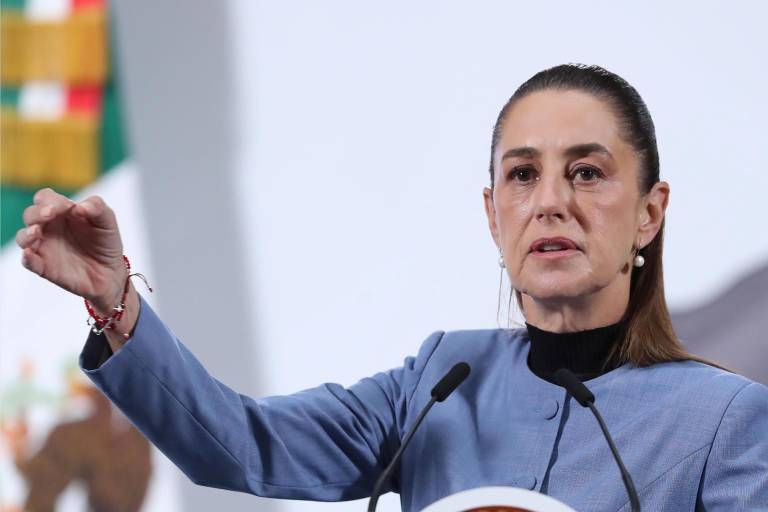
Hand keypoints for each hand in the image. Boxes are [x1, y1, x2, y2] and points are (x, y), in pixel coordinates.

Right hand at [16, 188, 126, 310]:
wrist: (110, 272)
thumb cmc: (105, 242)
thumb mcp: (108, 222)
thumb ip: (98, 208)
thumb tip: (80, 206)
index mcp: (62, 212)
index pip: (46, 198)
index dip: (52, 199)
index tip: (66, 206)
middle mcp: (48, 227)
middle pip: (30, 214)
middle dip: (37, 212)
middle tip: (50, 213)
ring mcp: (44, 247)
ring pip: (23, 237)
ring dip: (27, 234)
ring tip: (36, 232)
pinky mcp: (44, 266)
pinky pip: (29, 262)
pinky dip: (27, 258)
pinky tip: (30, 254)